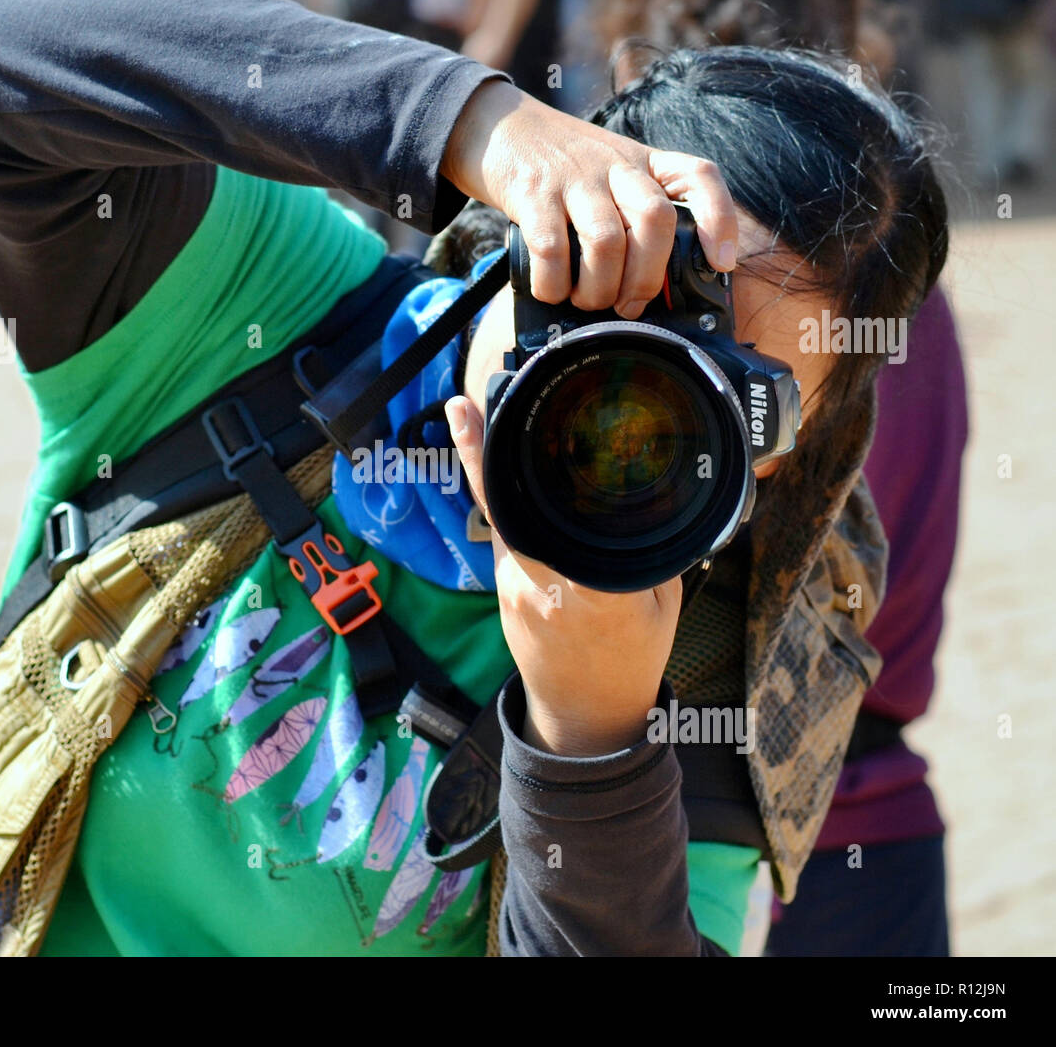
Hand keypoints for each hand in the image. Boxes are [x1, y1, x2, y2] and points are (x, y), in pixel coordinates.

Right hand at [440, 79, 737, 317]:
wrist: (501, 127)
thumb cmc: (563, 167)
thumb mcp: (611, 174)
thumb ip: (633, 215)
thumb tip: (650, 290)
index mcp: (644, 162)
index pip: (699, 176)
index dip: (720, 220)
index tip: (721, 262)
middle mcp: (616, 164)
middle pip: (655, 220)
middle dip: (646, 278)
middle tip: (629, 305)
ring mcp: (574, 177)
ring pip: (606, 242)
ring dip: (599, 289)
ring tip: (587, 301)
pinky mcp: (533, 193)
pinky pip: (552, 249)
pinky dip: (554, 284)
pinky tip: (552, 290)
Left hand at [446, 396, 682, 757]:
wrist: (586, 719)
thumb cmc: (631, 661)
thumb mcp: (661, 600)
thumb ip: (649, 546)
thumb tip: (640, 493)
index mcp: (591, 589)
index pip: (545, 515)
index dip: (505, 467)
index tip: (481, 422)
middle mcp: (540, 585)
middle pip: (503, 507)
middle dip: (480, 454)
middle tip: (462, 405)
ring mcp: (513, 590)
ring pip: (498, 519)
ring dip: (490, 472)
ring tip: (473, 416)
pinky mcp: (503, 593)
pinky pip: (503, 536)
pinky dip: (504, 501)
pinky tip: (504, 470)